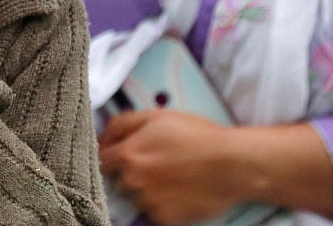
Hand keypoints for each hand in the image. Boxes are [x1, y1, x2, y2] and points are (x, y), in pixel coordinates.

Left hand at [98, 110, 246, 225]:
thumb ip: (122, 124)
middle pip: (119, 180)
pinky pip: (154, 211)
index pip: (101, 161)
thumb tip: (102, 135)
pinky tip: (179, 189)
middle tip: (157, 163)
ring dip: (147, 189)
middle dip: (132, 173)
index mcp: (127, 154)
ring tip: (173, 176)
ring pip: (137, 197)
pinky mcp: (164, 218)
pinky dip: (163, 203)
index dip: (110, 156)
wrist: (232, 165)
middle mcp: (133, 181)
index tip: (119, 155)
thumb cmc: (197, 137)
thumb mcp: (157, 116)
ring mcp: (148, 202)